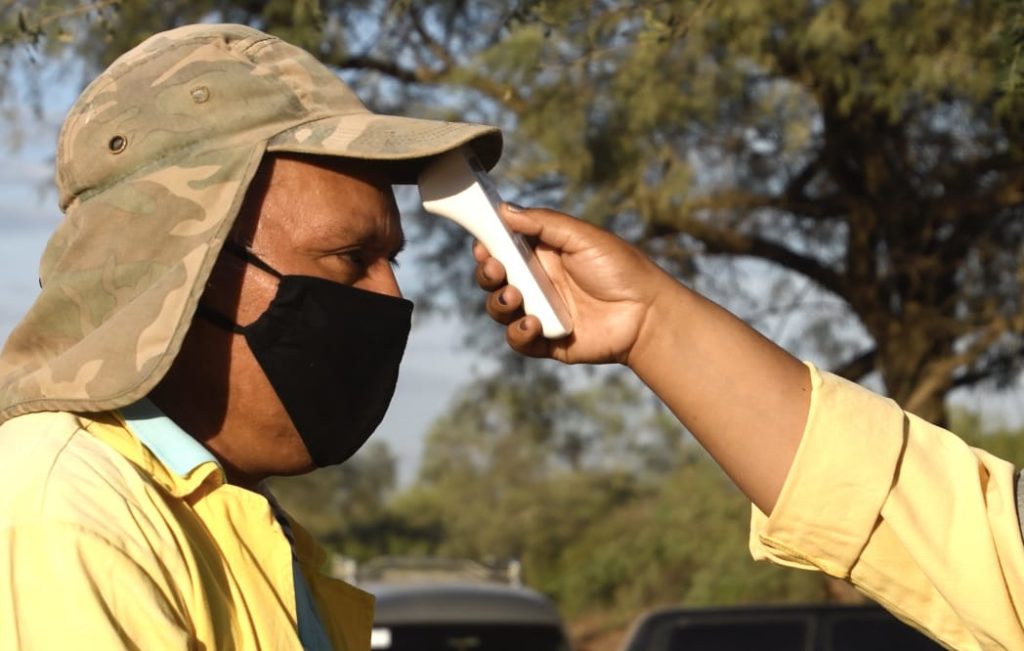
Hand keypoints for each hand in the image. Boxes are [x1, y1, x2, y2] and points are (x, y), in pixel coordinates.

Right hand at [473, 204, 675, 364]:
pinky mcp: (547, 340)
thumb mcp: (583, 236)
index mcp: (542, 255)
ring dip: (498, 303)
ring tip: (516, 298)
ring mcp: (540, 312)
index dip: (487, 247)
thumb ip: (543, 223)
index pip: (502, 249)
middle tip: (498, 270)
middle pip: (494, 279)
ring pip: (500, 309)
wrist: (648, 313)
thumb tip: (504, 209)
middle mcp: (537, 283)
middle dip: (487, 274)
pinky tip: (533, 324)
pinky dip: (518, 333)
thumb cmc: (621, 269)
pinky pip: (518, 340)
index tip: (482, 246)